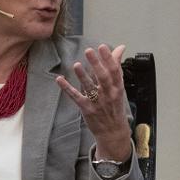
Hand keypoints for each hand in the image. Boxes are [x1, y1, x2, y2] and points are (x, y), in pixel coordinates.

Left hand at [56, 44, 131, 161]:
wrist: (113, 131)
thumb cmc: (115, 106)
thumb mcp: (119, 87)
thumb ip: (116, 67)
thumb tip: (120, 48)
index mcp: (118, 88)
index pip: (115, 71)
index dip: (109, 59)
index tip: (103, 47)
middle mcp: (108, 94)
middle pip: (103, 77)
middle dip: (96, 64)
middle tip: (89, 51)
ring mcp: (97, 102)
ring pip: (90, 87)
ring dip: (83, 76)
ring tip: (77, 64)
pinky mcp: (86, 109)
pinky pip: (76, 97)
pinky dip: (67, 88)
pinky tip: (59, 79)